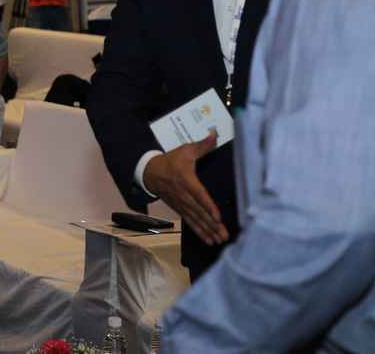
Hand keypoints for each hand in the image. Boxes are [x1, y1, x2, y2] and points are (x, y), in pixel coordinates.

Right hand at [142, 131, 228, 245]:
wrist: (150, 172)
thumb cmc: (170, 161)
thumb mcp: (185, 150)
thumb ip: (202, 145)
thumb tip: (216, 133)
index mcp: (186, 180)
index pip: (199, 195)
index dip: (208, 207)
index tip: (218, 217)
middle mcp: (183, 195)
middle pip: (199, 212)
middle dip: (212, 225)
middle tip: (224, 235)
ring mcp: (180, 204)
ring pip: (196, 219)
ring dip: (207, 231)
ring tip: (219, 240)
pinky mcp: (178, 208)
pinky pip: (190, 222)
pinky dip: (199, 231)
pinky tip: (208, 239)